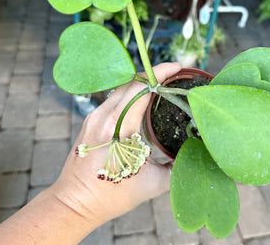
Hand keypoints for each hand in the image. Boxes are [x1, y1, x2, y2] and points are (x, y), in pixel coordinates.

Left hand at [49, 62, 181, 227]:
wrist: (73, 202)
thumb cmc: (110, 196)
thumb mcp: (150, 185)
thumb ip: (176, 169)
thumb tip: (196, 155)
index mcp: (117, 128)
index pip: (140, 88)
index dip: (160, 73)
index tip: (177, 67)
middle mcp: (103, 116)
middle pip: (131, 82)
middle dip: (154, 74)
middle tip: (173, 74)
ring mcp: (94, 116)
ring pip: (121, 88)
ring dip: (141, 83)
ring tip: (160, 84)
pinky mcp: (90, 120)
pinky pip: (113, 98)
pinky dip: (130, 93)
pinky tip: (141, 100)